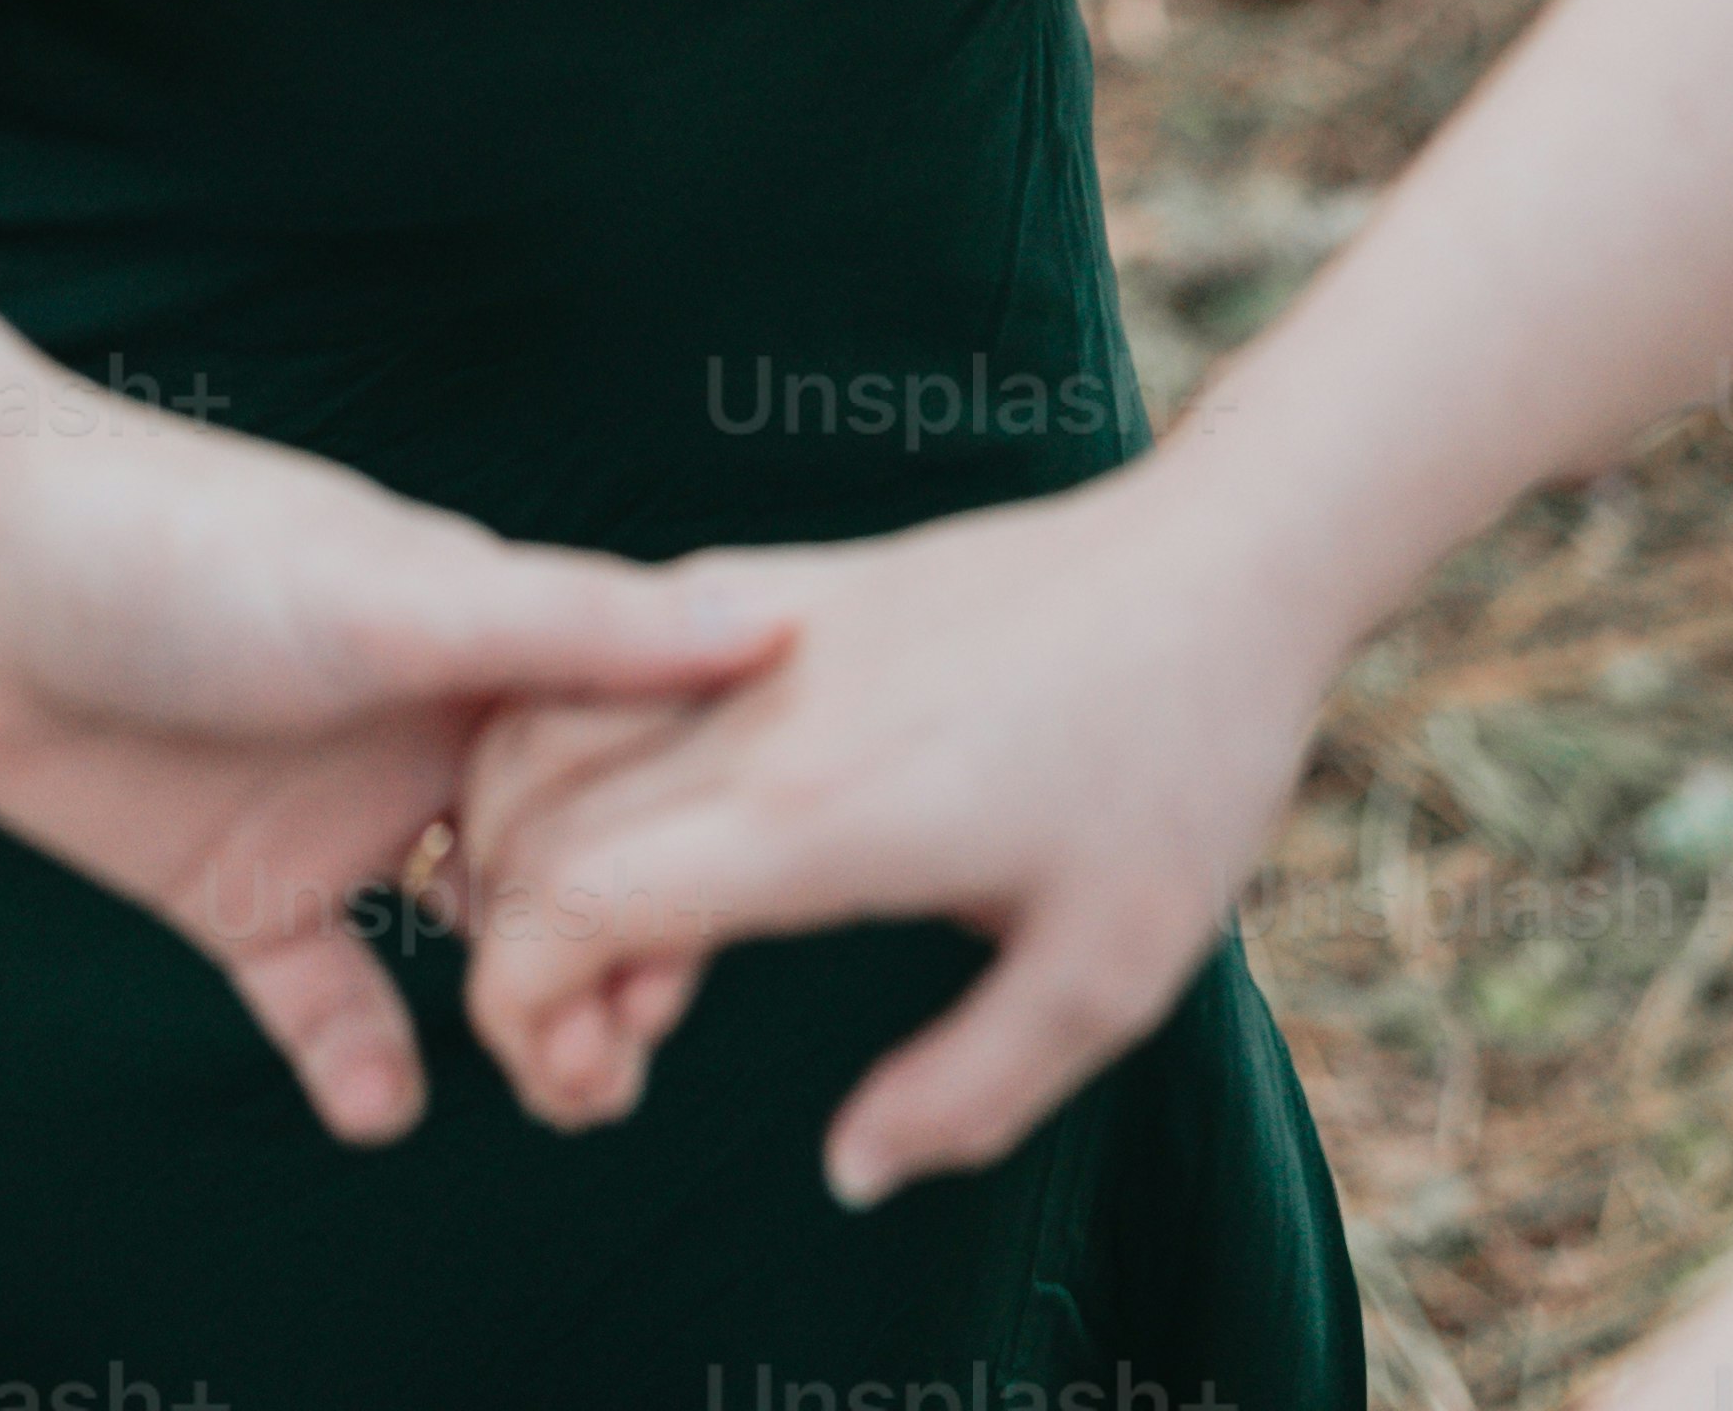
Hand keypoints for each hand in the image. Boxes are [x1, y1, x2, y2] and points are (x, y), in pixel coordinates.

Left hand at [0, 398, 796, 1145]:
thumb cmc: (181, 540)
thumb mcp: (394, 594)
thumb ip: (575, 629)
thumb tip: (777, 620)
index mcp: (486, 643)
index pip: (637, 755)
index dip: (697, 846)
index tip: (744, 938)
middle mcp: (425, 728)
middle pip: (564, 866)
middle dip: (615, 958)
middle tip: (637, 1055)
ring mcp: (330, 812)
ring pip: (464, 942)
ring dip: (514, 1021)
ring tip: (559, 1098)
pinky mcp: (231, 887)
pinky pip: (321, 998)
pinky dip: (357, 1061)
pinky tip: (380, 1108)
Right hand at [457, 441, 1337, 1199]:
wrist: (1218, 562)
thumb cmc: (1177, 773)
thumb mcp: (1104, 980)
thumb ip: (964, 1092)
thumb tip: (847, 1170)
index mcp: (820, 813)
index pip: (568, 898)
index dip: (524, 1012)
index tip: (587, 1087)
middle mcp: (759, 708)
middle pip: (527, 823)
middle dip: (514, 958)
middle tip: (609, 1056)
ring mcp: (761, 629)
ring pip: (544, 723)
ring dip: (528, 849)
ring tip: (632, 965)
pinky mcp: (786, 584)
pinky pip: (616, 660)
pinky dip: (574, 755)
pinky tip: (663, 848)